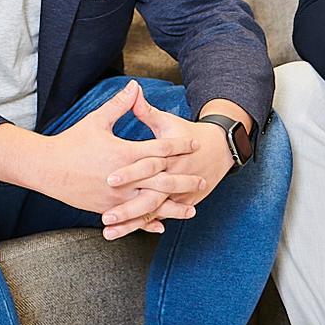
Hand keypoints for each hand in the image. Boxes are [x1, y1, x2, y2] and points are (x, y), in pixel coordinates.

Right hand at [30, 81, 203, 233]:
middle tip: (203, 180)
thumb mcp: (97, 120)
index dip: (179, 145)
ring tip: (193, 209)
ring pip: (152, 205)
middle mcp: (124, 178)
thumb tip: (135, 86)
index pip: (159, 149)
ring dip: (174, 207)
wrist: (48, 169)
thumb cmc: (72, 142)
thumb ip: (120, 105)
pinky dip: (149, 223)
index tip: (194, 144)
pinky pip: (133, 218)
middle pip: (162, 180)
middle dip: (185, 180)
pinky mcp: (108, 209)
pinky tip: (162, 226)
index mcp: (124, 154)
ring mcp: (117, 197)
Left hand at [98, 88, 237, 238]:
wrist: (218, 149)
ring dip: (131, 224)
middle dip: (128, 209)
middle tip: (106, 217)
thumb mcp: (167, 122)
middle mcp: (174, 178)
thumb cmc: (186, 133)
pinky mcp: (180, 204)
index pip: (148, 165)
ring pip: (152, 212)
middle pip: (150, 197)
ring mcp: (178, 194)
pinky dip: (143, 226)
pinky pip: (159, 217)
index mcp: (168, 157)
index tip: (109, 179)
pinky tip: (125, 234)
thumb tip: (132, 89)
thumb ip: (146, 111)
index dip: (129, 172)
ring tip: (109, 232)